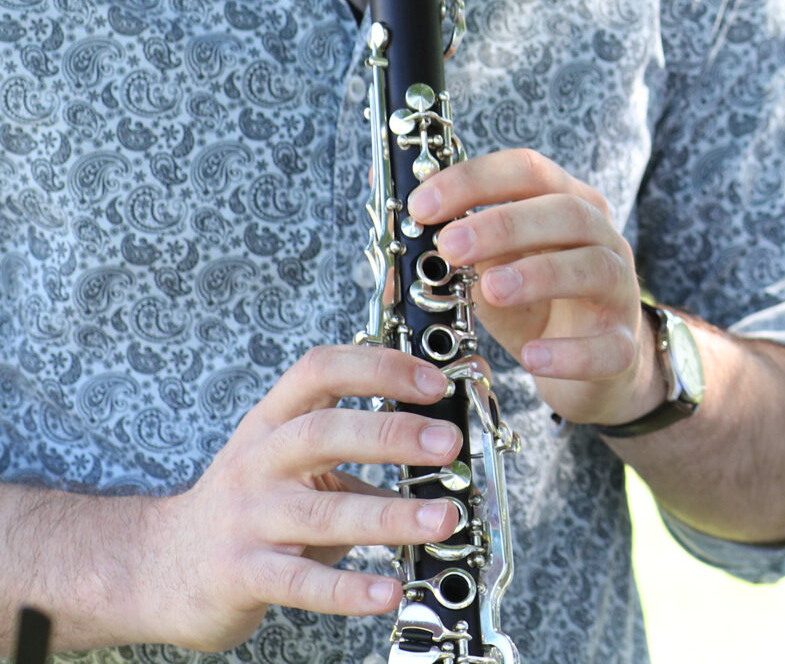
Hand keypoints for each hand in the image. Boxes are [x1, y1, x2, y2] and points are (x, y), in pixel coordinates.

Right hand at [144, 345, 464, 650]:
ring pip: (322, 512)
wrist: (161, 566)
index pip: (321, 370)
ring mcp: (247, 519)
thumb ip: (362, 445)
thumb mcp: (294, 459)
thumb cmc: (251, 504)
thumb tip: (446, 432)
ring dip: (390, 516)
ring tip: (444, 519)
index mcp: (274, 422)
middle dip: (390, 434)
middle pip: (322, 432)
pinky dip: (347, 588)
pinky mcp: (242, 574)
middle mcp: (258, 462)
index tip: (436, 382)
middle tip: (448, 443)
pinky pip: (300, 582)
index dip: (379, 368)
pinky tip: (388, 591)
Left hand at [409, 147, 660, 425]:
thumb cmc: (534, 307)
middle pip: (567, 211)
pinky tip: (532, 357)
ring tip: (489, 290)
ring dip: (539, 275)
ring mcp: (619, 291)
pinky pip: (608, 346)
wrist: (593, 367)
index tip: (423, 205)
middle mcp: (601, 238)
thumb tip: (391, 223)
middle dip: (505, 224)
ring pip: (594, 268)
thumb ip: (450, 249)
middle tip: (451, 246)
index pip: (528, 171)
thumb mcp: (489, 270)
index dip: (475, 181)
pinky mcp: (623, 346)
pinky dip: (570, 351)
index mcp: (566, 205)